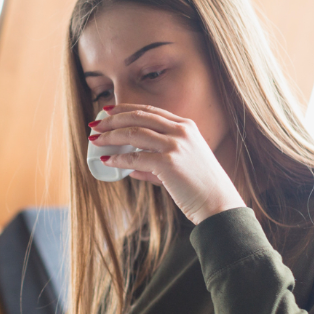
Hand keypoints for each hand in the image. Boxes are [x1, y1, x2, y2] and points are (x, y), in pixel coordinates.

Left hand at [89, 104, 245, 224]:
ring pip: (134, 133)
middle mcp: (181, 131)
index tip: (107, 111)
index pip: (150, 110)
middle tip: (94, 125)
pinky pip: (135, 158)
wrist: (219, 204)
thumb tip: (131, 168)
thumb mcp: (182, 165)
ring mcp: (176, 145)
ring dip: (110, 136)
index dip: (125, 109)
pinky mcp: (169, 163)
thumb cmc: (200, 187)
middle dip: (112, 120)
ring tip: (95, 141)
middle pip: (138, 117)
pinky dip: (118, 159)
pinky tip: (107, 161)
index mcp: (186, 126)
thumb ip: (156, 163)